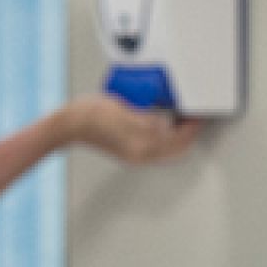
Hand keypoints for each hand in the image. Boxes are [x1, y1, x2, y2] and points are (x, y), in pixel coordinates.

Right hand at [62, 94, 202, 163]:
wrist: (67, 124)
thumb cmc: (90, 116)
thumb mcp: (124, 112)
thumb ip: (148, 121)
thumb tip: (168, 124)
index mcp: (142, 147)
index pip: (179, 140)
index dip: (192, 126)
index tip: (198, 113)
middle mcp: (141, 154)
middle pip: (177, 148)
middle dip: (189, 132)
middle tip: (195, 115)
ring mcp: (134, 154)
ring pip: (168, 148)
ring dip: (178, 135)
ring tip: (182, 116)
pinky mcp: (128, 150)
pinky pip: (157, 147)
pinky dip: (166, 137)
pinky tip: (163, 122)